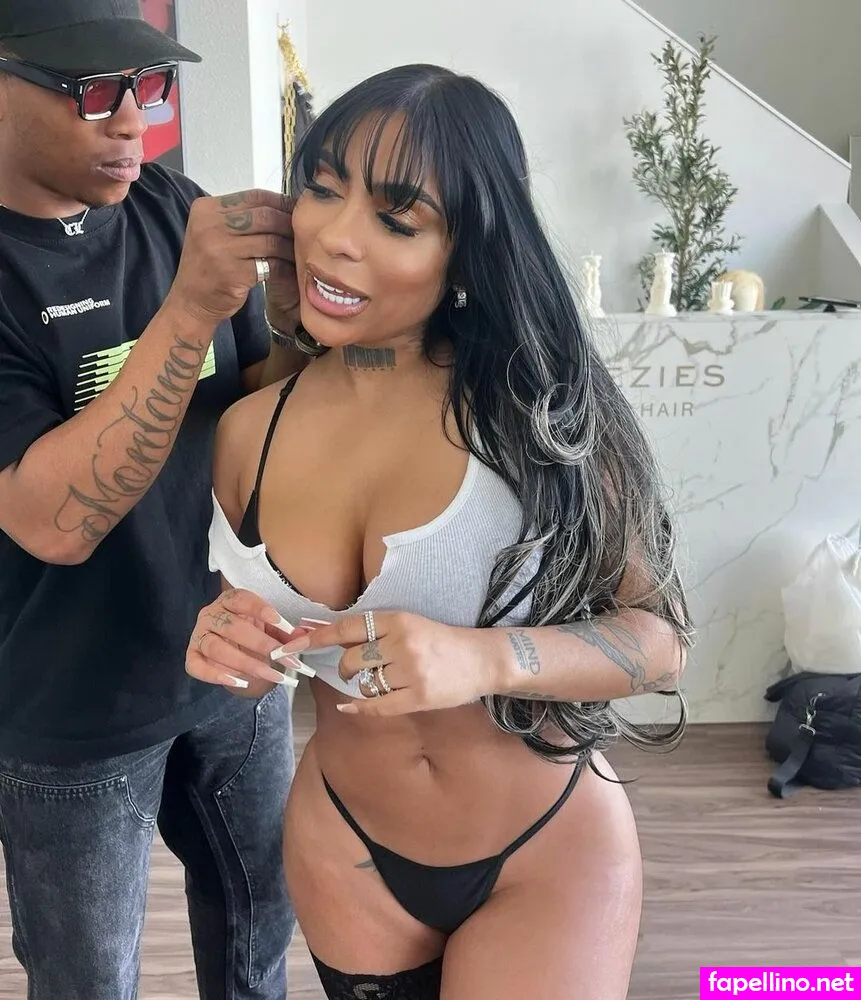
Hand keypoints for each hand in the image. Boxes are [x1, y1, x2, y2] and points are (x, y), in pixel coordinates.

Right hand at [169, 189, 295, 324]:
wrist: (191, 301)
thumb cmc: (209, 265)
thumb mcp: (214, 232)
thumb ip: (239, 216)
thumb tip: (282, 204)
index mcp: (206, 209)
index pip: (254, 196)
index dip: (281, 202)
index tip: (297, 210)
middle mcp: (210, 225)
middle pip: (264, 216)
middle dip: (288, 223)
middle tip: (303, 231)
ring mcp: (220, 250)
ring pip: (270, 240)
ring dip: (289, 246)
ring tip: (300, 250)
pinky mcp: (233, 273)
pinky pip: (270, 264)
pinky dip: (285, 265)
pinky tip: (291, 267)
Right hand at [185, 588, 314, 694]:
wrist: (235, 649)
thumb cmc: (254, 632)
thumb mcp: (270, 629)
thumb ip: (284, 632)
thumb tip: (301, 637)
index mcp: (229, 600)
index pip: (242, 599)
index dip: (262, 610)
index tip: (283, 624)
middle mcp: (210, 614)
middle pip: (232, 627)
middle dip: (261, 644)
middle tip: (284, 658)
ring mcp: (198, 635)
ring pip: (216, 648)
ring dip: (245, 663)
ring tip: (269, 674)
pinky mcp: (192, 656)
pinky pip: (197, 667)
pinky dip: (216, 676)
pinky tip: (239, 682)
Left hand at [282, 611, 497, 715]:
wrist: (482, 659)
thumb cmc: (440, 641)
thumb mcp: (409, 624)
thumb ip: (374, 630)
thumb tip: (326, 632)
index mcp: (398, 620)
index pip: (347, 627)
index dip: (316, 637)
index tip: (291, 645)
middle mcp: (403, 643)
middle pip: (351, 659)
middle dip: (344, 668)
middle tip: (349, 671)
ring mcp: (411, 672)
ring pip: (364, 683)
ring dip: (361, 686)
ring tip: (377, 683)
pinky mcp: (419, 697)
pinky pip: (377, 706)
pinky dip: (359, 707)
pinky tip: (350, 707)